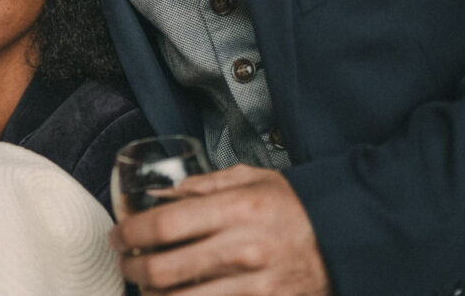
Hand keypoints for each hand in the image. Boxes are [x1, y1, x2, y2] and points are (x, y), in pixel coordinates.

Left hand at [109, 164, 331, 295]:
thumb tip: (160, 194)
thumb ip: (204, 186)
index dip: (129, 233)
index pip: (164, 225)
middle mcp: (242, 250)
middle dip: (132, 270)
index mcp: (237, 210)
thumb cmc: (296, 208)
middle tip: (125, 265)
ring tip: (146, 289)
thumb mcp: (253, 180)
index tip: (119, 235)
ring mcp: (254, 287)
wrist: (346, 240)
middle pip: (163, 270)